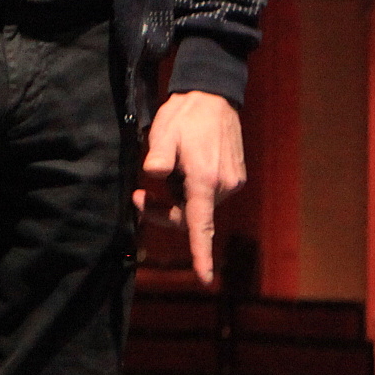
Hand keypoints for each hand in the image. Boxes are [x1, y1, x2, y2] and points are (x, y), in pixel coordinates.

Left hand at [136, 90, 246, 285]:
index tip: (204, 278)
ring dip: (178, 196)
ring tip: (167, 166)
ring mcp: (233, 182)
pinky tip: (183, 164)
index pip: (201, 225)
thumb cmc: (185, 115)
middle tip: (139, 196)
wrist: (214, 96)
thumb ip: (157, 159)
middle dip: (164, 211)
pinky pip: (208, 194)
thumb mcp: (162, 133)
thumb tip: (153, 179)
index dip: (201, 253)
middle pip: (191, 217)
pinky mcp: (235, 177)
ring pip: (199, 206)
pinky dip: (191, 188)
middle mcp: (224, 186)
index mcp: (205, 180)